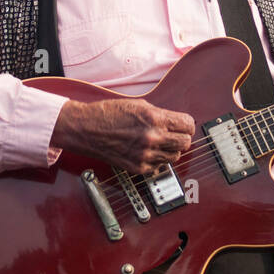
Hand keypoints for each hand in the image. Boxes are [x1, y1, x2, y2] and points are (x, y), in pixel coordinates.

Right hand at [51, 98, 194, 176]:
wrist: (85, 129)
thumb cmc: (108, 114)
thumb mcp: (138, 105)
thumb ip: (160, 114)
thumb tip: (176, 122)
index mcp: (154, 118)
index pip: (187, 125)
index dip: (187, 124)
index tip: (184, 125)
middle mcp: (152, 137)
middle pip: (185, 143)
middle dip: (182, 137)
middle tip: (174, 134)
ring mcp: (145, 155)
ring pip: (175, 157)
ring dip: (170, 150)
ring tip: (159, 143)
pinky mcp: (138, 167)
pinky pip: (159, 166)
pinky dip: (157, 159)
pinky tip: (148, 151)